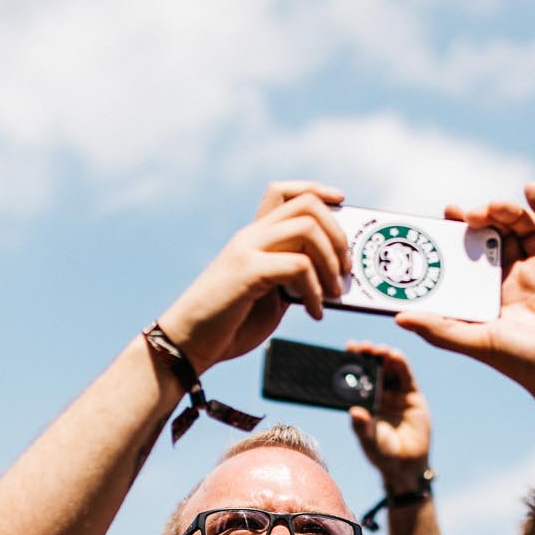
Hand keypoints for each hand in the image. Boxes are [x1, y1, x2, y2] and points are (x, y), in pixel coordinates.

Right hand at [155, 181, 348, 374]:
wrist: (189, 344)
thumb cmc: (229, 324)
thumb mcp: (269, 295)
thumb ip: (293, 280)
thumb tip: (334, 279)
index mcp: (253, 237)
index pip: (284, 191)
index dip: (317, 190)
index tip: (341, 202)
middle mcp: (250, 236)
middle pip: (307, 205)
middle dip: (338, 234)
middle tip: (345, 270)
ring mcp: (247, 250)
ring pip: (307, 228)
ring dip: (332, 261)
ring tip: (335, 293)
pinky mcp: (247, 271)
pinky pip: (299, 266)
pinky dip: (316, 291)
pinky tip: (315, 313)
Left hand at [344, 342, 431, 492]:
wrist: (407, 466)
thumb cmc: (382, 455)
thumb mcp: (370, 442)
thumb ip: (362, 428)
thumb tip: (354, 412)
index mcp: (364, 401)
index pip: (356, 377)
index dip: (351, 362)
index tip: (346, 350)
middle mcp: (379, 394)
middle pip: (372, 368)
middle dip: (367, 355)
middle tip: (360, 346)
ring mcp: (396, 393)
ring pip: (389, 368)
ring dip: (383, 356)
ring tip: (378, 349)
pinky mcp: (412, 395)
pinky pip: (406, 376)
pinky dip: (401, 364)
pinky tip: (395, 356)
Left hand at [396, 184, 534, 411]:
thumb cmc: (525, 363)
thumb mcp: (476, 342)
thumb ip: (439, 328)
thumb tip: (397, 317)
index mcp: (494, 294)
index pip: (472, 255)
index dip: (459, 235)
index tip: (444, 218)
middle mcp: (519, 277)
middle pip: (498, 235)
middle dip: (481, 219)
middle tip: (465, 213)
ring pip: (525, 227)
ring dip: (507, 212)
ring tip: (491, 208)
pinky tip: (530, 189)